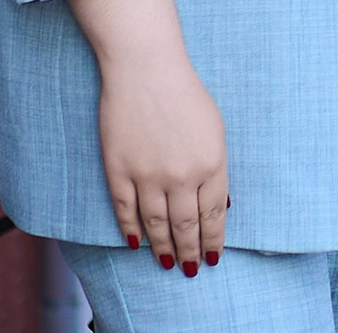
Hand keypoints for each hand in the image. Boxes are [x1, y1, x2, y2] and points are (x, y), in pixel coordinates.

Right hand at [68, 0, 228, 274]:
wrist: (145, 68)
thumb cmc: (185, 93)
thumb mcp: (215, 128)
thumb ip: (216, 168)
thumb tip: (219, 205)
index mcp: (211, 163)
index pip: (213, 215)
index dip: (212, 240)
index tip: (212, 257)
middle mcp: (181, 175)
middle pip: (186, 226)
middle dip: (189, 251)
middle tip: (190, 269)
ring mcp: (147, 174)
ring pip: (156, 224)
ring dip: (162, 247)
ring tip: (166, 262)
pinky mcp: (118, 169)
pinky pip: (125, 209)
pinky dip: (130, 228)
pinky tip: (136, 242)